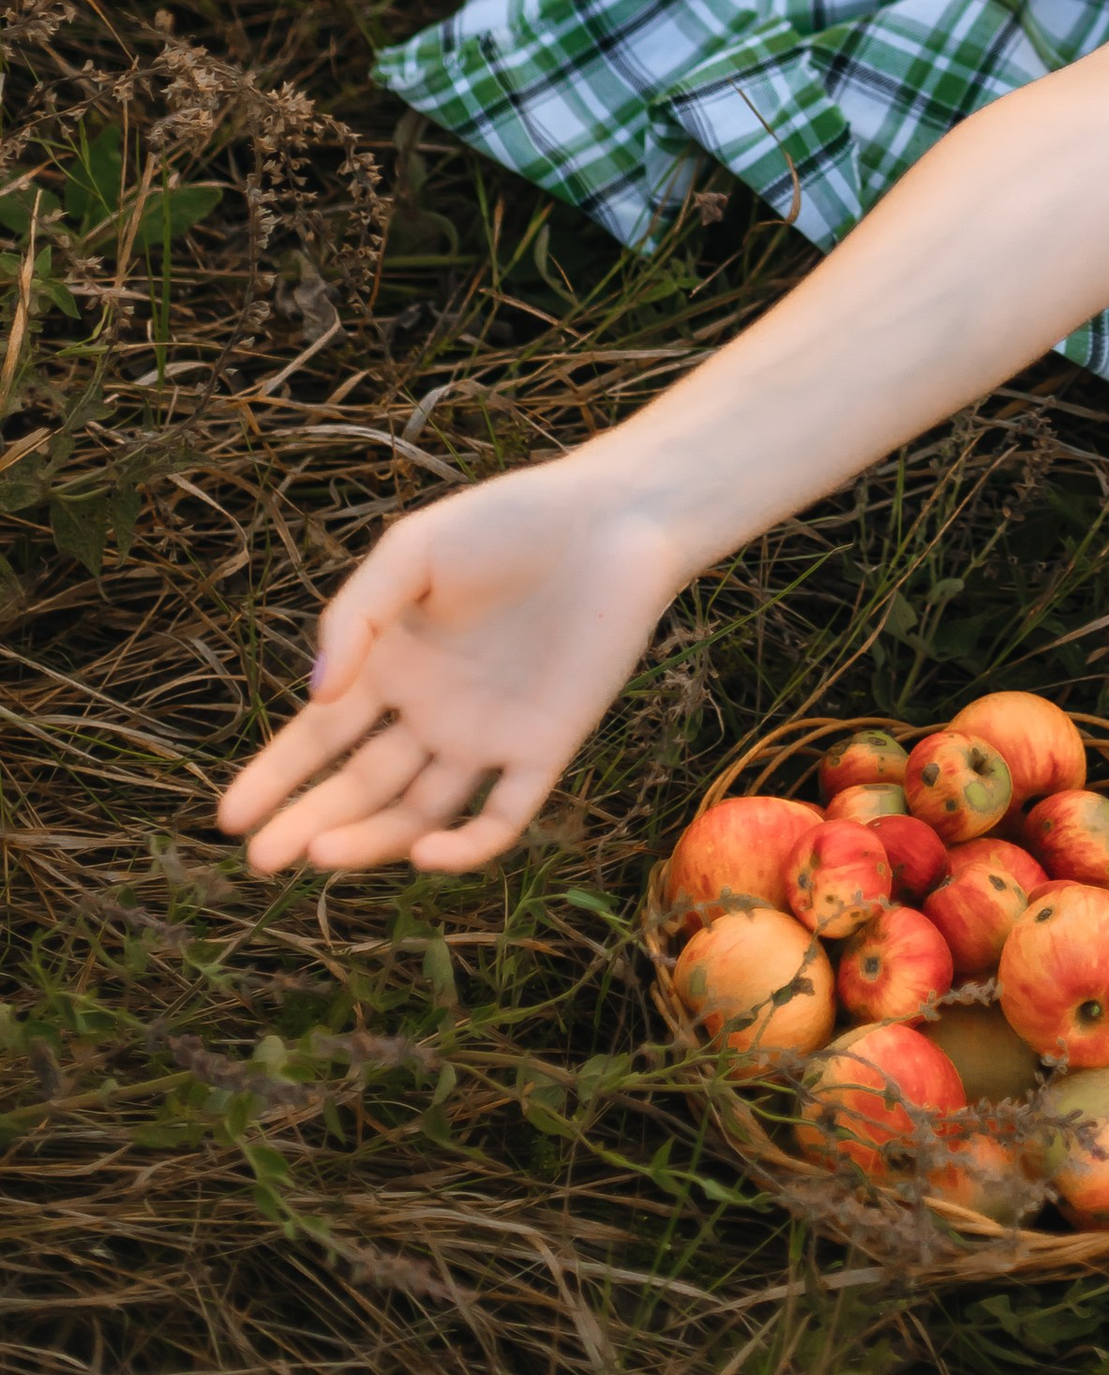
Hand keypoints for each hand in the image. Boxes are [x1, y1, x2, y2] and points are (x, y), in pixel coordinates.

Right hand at [215, 455, 683, 873]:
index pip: (320, 734)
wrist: (613, 516)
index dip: (275, 776)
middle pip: (360, 785)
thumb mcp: (413, 551)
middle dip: (308, 822)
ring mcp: (487, 734)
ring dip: (369, 840)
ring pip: (416, 811)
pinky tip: (425, 852)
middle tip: (260, 858)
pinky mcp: (544, 748)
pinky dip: (465, 846)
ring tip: (319, 854)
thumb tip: (314, 694)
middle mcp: (432, 709)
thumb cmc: (508, 521)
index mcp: (393, 662)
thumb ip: (356, 617)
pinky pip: (501, 815)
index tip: (230, 817)